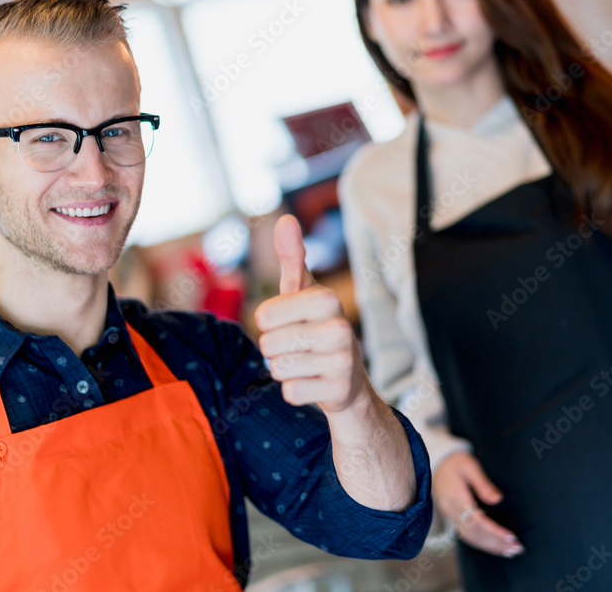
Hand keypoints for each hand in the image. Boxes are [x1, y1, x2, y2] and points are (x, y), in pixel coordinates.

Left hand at [255, 215, 367, 413]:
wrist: (347, 380)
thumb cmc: (316, 327)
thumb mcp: (303, 292)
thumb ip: (292, 257)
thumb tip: (286, 219)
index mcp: (326, 299)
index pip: (264, 316)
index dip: (268, 323)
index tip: (289, 322)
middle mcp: (340, 328)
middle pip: (268, 345)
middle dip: (275, 349)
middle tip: (299, 347)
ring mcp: (343, 362)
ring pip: (278, 369)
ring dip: (284, 370)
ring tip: (307, 364)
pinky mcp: (339, 392)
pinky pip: (290, 392)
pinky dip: (295, 391)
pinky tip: (314, 383)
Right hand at [434, 450, 523, 557]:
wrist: (438, 462)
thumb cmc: (456, 462)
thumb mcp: (470, 465)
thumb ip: (483, 483)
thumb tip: (497, 499)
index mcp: (456, 496)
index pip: (476, 519)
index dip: (494, 530)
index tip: (511, 536)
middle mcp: (451, 509)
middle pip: (474, 532)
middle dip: (496, 543)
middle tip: (517, 548)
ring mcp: (450, 515)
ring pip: (470, 537)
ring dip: (491, 546)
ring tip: (511, 551)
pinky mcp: (452, 517)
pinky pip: (466, 535)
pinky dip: (482, 544)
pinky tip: (495, 547)